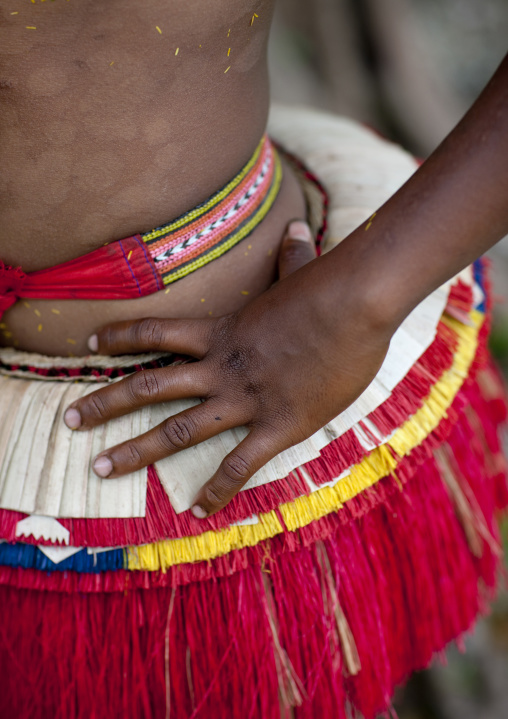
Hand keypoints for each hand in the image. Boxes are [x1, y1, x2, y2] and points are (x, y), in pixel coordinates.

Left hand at [64, 220, 391, 517]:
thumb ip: (291, 257)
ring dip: (136, 451)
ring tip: (100, 469)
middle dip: (105, 403)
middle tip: (70, 420)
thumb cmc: (330, 289)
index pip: (155, 332)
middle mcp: (221, 367)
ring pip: (178, 430)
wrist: (355, 306)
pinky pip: (240, 465)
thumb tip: (297, 227)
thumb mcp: (302, 274)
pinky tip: (197, 510)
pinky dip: (217, 490)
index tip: (88, 343)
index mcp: (222, 331)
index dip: (119, 336)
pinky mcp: (278, 425)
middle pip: (149, 386)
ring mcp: (245, 398)